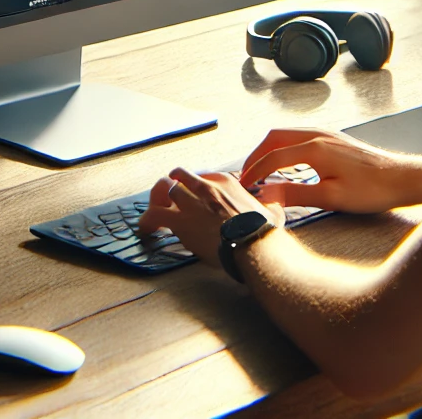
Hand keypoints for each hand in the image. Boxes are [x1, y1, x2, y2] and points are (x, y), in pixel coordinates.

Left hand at [137, 168, 285, 262]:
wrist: (254, 245)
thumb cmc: (263, 231)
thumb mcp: (272, 212)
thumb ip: (270, 207)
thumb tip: (275, 211)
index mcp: (226, 182)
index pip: (203, 176)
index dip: (196, 186)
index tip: (196, 195)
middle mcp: (205, 186)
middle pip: (180, 175)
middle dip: (173, 185)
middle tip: (170, 198)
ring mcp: (190, 201)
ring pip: (162, 188)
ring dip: (157, 199)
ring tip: (156, 211)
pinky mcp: (179, 220)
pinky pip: (153, 214)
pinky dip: (146, 221)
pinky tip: (146, 229)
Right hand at [238, 129, 421, 214]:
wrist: (402, 178)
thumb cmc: (372, 189)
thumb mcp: (331, 197)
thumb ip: (295, 194)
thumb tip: (266, 192)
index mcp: (315, 148)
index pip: (273, 157)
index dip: (254, 172)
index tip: (244, 186)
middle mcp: (319, 135)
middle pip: (274, 138)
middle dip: (256, 155)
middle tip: (246, 175)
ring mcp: (328, 134)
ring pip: (286, 134)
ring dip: (269, 149)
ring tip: (261, 168)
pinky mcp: (335, 139)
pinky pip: (299, 136)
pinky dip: (283, 147)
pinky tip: (286, 161)